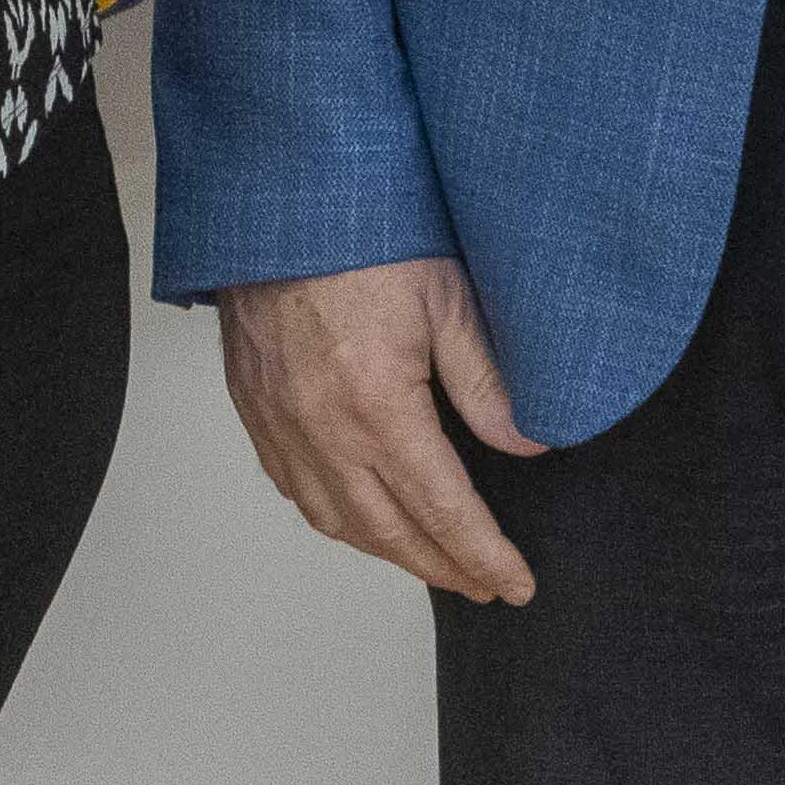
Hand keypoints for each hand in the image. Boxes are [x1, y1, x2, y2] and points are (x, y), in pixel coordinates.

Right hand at [216, 256, 540, 604]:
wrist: (276, 201)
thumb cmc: (361, 236)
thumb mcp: (447, 301)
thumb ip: (488, 384)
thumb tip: (528, 445)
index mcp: (377, 408)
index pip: (444, 510)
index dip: (484, 556)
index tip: (516, 584)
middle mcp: (323, 430)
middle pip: (391, 533)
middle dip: (444, 568)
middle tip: (484, 584)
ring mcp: (281, 423)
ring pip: (338, 521)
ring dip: (390, 553)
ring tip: (431, 561)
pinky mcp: (255, 407)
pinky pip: (294, 488)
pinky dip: (334, 519)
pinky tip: (359, 519)